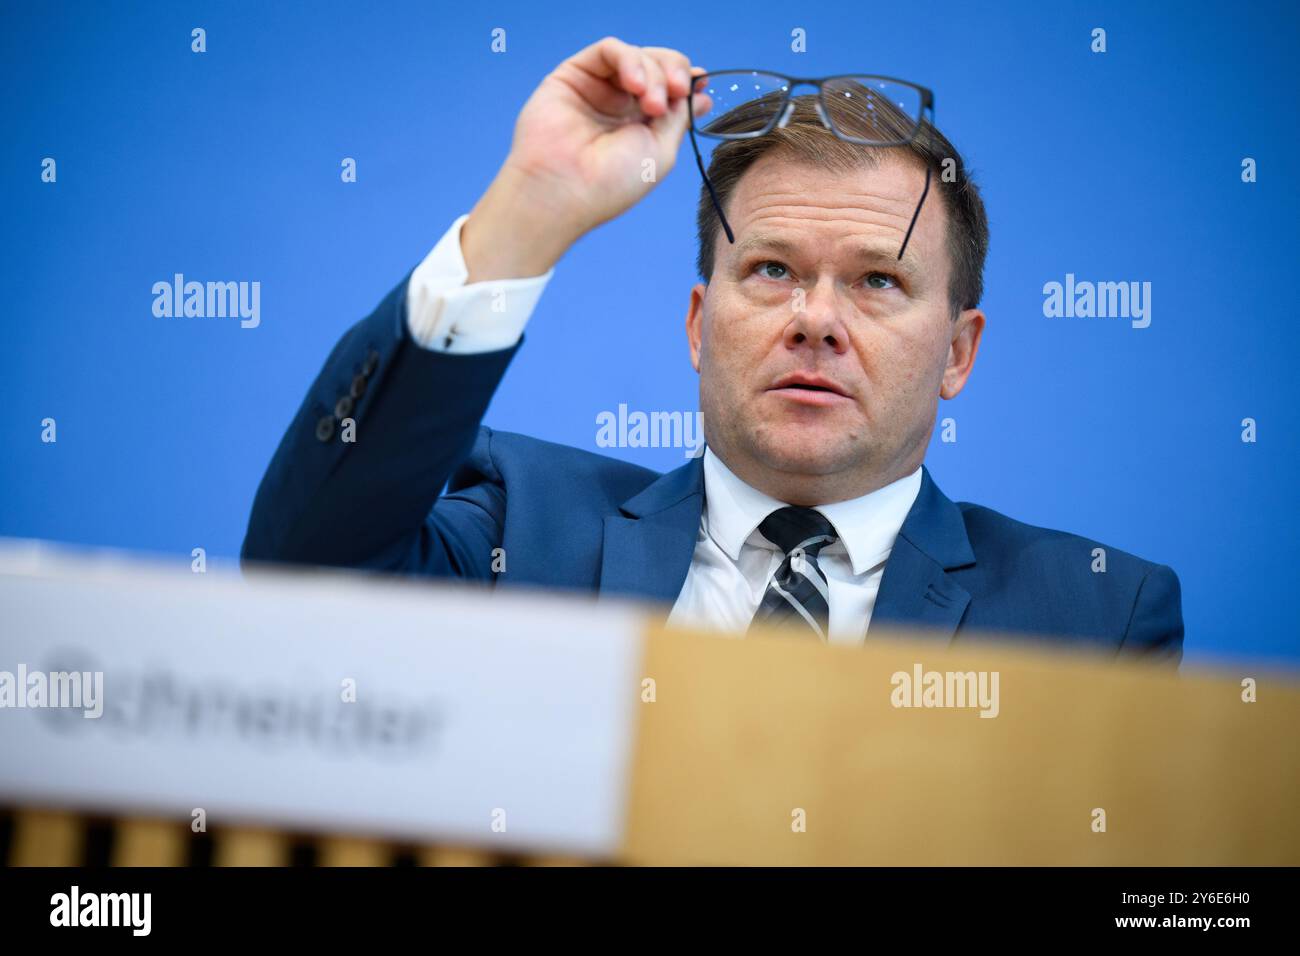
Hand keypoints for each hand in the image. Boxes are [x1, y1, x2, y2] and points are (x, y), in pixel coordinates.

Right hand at [461, 37, 709, 281]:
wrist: (565, 189)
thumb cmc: (611, 183)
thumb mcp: (661, 151)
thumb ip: (679, 117)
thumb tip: (702, 96)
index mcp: (642, 126)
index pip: (670, 89)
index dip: (686, 82)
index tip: (700, 86)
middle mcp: (620, 105)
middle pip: (658, 66)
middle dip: (673, 75)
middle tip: (676, 94)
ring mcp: (598, 89)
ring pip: (637, 56)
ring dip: (653, 72)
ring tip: (652, 102)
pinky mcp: (574, 75)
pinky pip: (609, 50)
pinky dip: (629, 59)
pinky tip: (634, 83)